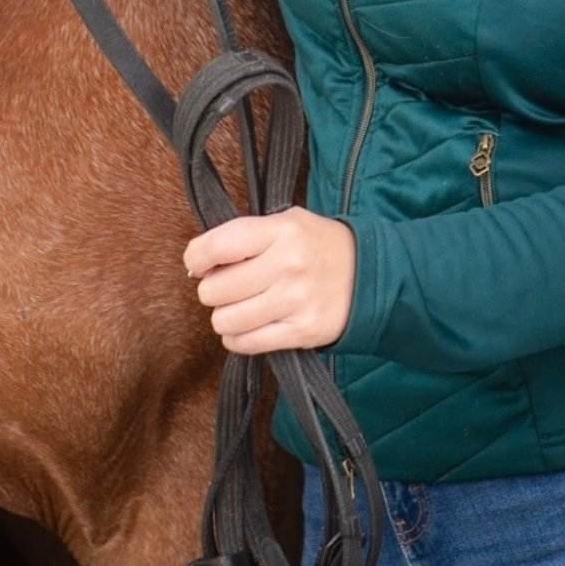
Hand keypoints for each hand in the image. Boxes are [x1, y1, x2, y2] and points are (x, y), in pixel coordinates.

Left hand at [182, 207, 356, 353]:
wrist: (369, 274)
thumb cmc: (316, 245)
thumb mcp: (285, 222)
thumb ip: (246, 236)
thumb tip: (200, 264)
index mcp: (281, 232)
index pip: (219, 246)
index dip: (196, 256)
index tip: (195, 262)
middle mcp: (287, 266)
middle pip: (216, 289)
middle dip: (212, 289)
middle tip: (225, 286)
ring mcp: (295, 302)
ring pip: (226, 320)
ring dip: (224, 316)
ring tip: (237, 307)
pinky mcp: (302, 332)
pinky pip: (248, 343)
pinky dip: (237, 338)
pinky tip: (247, 326)